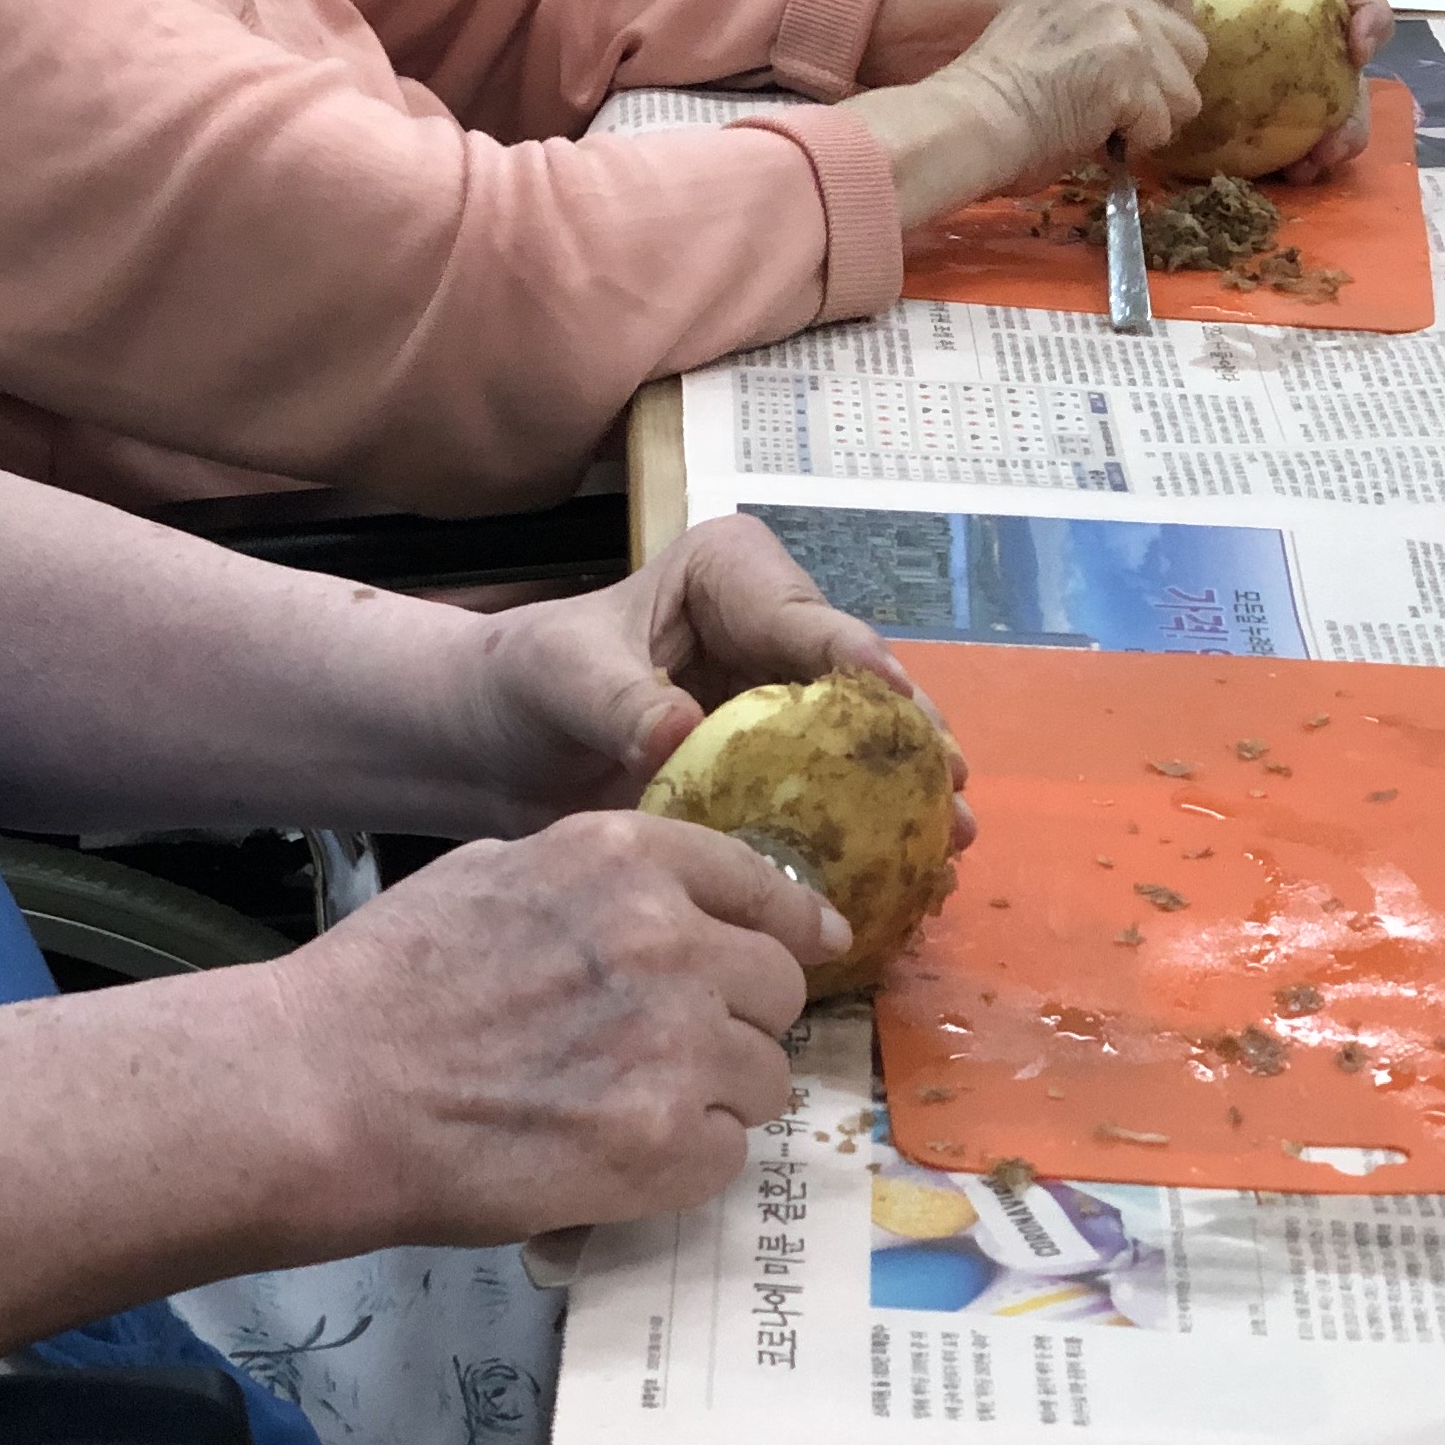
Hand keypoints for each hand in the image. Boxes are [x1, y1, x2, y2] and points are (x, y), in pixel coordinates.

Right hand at [269, 811, 836, 1245]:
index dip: (790, 923)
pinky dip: (684, 1164)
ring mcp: (675, 1043)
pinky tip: (615, 1156)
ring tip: (630, 1109)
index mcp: (627, 860)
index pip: (761, 882)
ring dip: (715, 1097)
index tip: (810, 945)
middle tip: (671, 1051)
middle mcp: (670, 938)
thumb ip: (596, 880)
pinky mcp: (665, 1143)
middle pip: (779, 987)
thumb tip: (664, 901)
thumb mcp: (496, 871)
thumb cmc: (388, 980)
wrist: (327, 1088)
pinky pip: (727, 1155)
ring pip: (765, 1078)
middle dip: (739, 1020)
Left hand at [455, 513, 969, 840]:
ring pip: (859, 741)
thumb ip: (621, 702)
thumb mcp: (564, 677)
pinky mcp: (775, 765)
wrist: (492, 745)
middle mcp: (773, 627)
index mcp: (732, 573)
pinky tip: (905, 872)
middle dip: (907, 738)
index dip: (858, 664)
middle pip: (856, 682)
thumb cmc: (524, 681)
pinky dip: (864, 829)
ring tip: (949, 840)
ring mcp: (781, 699)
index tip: (898, 705)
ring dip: (905, 791)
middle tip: (951, 791)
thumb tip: (679, 732)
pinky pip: (829, 793)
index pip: (804, 619)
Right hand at [856, 0, 1205, 223]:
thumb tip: (1151, 63)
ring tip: (1102, 121)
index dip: (1170, 33)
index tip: (1141, 65)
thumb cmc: (995, 94)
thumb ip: (1101, 27)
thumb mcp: (1051, 30)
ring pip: (1186, 90)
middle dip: (1165, 84)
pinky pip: (1162, 123)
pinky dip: (1134, 142)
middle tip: (1119, 104)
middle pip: (1193, 42)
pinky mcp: (1128, 68)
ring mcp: (1121, 25)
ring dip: (1152, 117)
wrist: (970, 119)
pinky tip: (1094, 135)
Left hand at [1108, 0, 1394, 175]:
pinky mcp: (1248, 121)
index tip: (1356, 48)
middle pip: (1348, 69)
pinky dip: (1300, 159)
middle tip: (1336, 137)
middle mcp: (1288, 37)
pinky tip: (1291, 173)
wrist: (1084, 39)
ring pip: (1329, 113)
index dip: (1372, 15)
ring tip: (1313, 164)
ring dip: (1336, 140)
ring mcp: (1270, 82)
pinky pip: (1289, 144)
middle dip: (1357, 107)